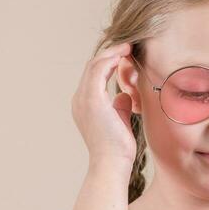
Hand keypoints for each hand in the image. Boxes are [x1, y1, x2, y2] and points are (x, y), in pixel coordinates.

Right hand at [71, 41, 137, 166]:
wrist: (111, 164)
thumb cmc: (118, 149)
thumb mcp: (120, 121)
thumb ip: (120, 105)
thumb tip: (125, 94)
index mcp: (85, 104)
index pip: (94, 76)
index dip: (109, 62)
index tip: (126, 55)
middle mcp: (80, 99)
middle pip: (92, 66)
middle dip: (111, 53)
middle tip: (128, 45)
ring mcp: (83, 99)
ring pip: (94, 65)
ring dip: (112, 53)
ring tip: (128, 47)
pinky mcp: (92, 100)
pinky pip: (99, 71)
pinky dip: (111, 60)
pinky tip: (123, 56)